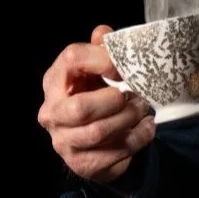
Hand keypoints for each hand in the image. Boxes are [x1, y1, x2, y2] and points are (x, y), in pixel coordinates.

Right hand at [38, 25, 156, 183]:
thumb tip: (104, 33)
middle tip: (134, 96)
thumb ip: (100, 50)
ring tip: (143, 109)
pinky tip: (146, 127)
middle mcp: (52, 114)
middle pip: (81, 108)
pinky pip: (116, 152)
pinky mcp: (83, 164)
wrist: (93, 142)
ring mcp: (65, 142)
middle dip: (115, 102)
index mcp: (54, 82)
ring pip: (99, 132)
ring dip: (129, 119)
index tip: (122, 67)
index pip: (73, 60)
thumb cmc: (93, 97)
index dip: (103, 59)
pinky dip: (139, 137)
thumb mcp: (95, 71)